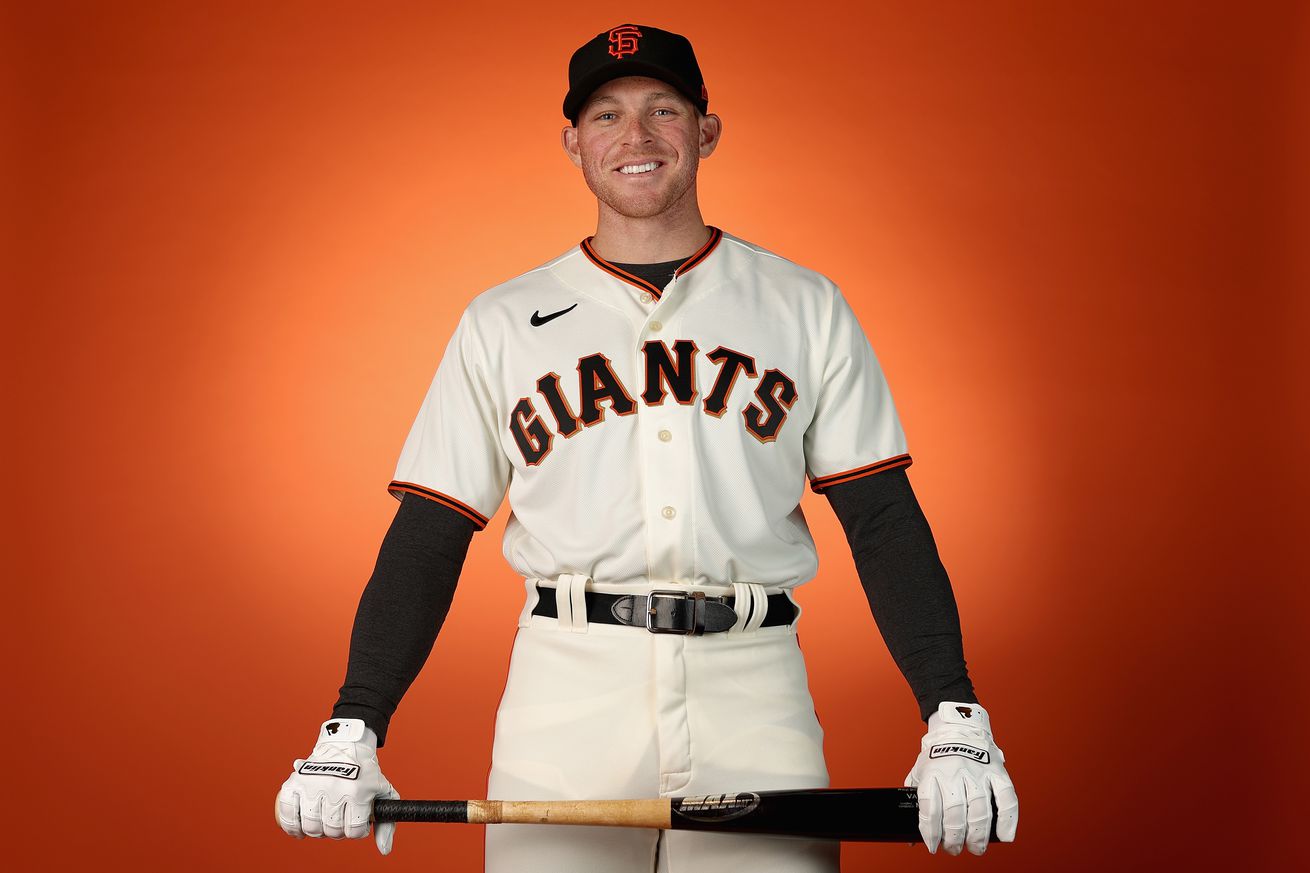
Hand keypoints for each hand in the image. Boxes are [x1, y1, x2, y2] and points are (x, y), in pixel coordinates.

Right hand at [275, 718, 400, 854]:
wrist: (346, 743)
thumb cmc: (365, 772)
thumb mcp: (384, 792)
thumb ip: (386, 823)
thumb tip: (384, 850)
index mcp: (357, 791)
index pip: (354, 831)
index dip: (356, 831)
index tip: (357, 822)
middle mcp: (334, 788)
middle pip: (331, 831)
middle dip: (337, 831)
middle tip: (339, 819)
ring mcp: (312, 785)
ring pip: (311, 827)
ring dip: (317, 830)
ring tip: (323, 821)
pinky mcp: (295, 781)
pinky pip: (287, 813)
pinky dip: (291, 826)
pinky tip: (299, 829)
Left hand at [905, 702, 1017, 854]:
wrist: (958, 726)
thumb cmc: (937, 755)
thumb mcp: (920, 772)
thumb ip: (916, 801)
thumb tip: (912, 838)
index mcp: (933, 773)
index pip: (930, 808)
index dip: (931, 832)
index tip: (934, 846)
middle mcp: (955, 772)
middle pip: (955, 812)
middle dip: (955, 838)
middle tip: (954, 849)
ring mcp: (978, 772)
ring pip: (979, 809)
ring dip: (977, 835)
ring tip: (975, 847)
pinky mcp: (997, 772)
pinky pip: (1006, 798)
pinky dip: (1007, 820)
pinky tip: (1004, 836)